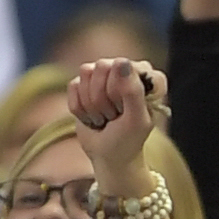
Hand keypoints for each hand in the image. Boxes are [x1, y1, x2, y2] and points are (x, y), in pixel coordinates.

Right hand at [70, 58, 167, 172]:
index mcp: (145, 74)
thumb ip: (132, 91)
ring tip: (105, 116)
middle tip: (114, 115)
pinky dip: (79, 108)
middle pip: (102, 66)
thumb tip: (121, 61)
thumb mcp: (136, 120)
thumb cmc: (128, 140)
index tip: (126, 110)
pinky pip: (73, 86)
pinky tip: (92, 117)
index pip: (124, 65)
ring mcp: (103, 75)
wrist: (108, 157)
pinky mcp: (83, 85)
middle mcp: (125, 69)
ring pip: (85, 73)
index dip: (120, 90)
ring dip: (92, 104)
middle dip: (103, 98)